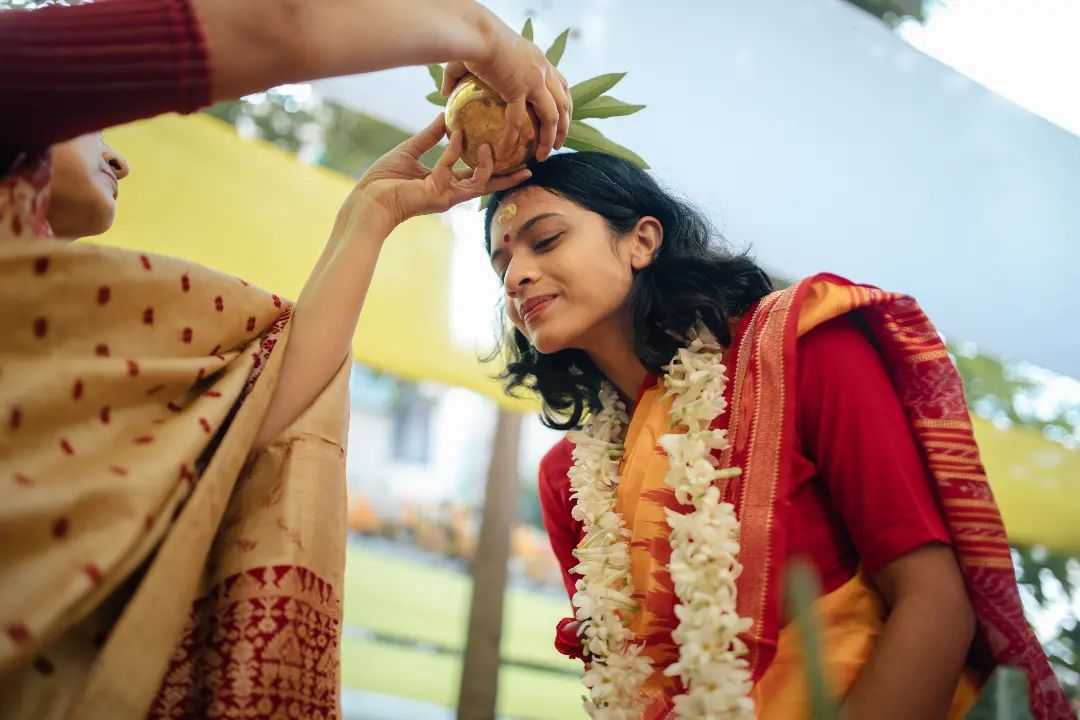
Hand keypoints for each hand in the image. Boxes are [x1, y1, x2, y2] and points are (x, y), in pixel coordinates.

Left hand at [349, 114, 531, 231]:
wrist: (367, 199)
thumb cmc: (384, 179)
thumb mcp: (410, 151)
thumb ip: (429, 136)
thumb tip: (444, 117)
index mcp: (447, 184)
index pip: (479, 177)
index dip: (497, 169)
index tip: (514, 157)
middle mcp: (451, 193)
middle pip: (489, 185)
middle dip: (510, 178)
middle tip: (530, 165)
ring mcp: (445, 196)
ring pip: (479, 181)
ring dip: (488, 163)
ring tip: (492, 145)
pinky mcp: (435, 194)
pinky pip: (450, 167)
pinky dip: (453, 149)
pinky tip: (455, 132)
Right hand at [442, 25, 570, 161]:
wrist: (475, 32)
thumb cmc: (471, 39)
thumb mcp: (472, 57)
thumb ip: (458, 76)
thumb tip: (444, 92)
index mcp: (538, 59)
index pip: (560, 83)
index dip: (564, 102)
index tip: (562, 118)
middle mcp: (542, 69)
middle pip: (564, 101)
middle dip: (566, 124)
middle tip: (560, 142)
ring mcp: (534, 79)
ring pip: (552, 116)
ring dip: (552, 137)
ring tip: (545, 155)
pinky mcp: (519, 88)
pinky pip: (519, 120)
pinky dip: (514, 138)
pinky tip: (509, 151)